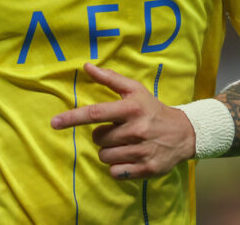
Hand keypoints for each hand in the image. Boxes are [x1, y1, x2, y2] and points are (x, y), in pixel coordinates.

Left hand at [50, 62, 195, 179]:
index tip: (54, 123)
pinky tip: (129, 157)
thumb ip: (109, 78)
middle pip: (99, 139)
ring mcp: (142, 151)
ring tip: (124, 143)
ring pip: (105, 156)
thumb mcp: (134, 90)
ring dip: (109, 151)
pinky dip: (117, 167)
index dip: (72, 118)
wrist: (184, 133)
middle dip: (102, 136)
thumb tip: (86, 66)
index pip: (95, 113)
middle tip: (117, 130)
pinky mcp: (147, 169)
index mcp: (130, 109)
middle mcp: (136, 130)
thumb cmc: (152, 108)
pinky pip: (116, 172)